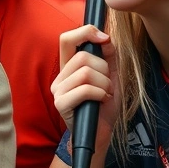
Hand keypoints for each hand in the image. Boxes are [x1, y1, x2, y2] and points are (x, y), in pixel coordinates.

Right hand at [52, 25, 118, 142]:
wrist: (100, 134)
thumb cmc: (104, 106)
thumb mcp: (111, 78)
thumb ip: (109, 58)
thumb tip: (106, 38)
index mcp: (68, 68)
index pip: (66, 40)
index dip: (85, 32)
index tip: (104, 37)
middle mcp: (59, 77)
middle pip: (83, 57)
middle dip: (104, 69)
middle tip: (108, 84)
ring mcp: (57, 91)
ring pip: (86, 73)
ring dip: (105, 84)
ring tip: (106, 94)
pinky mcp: (61, 104)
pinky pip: (86, 89)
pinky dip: (101, 93)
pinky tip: (102, 101)